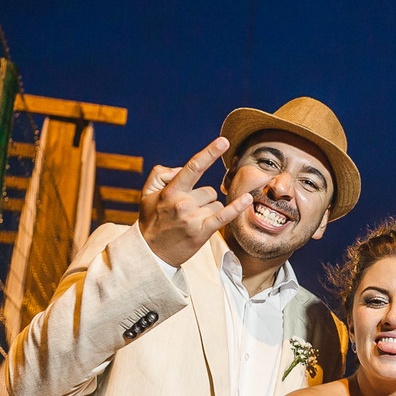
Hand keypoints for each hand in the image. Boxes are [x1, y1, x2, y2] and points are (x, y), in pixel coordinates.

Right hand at [138, 136, 251, 266]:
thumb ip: (160, 174)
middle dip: (202, 199)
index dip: (209, 153)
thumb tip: (179, 169)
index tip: (223, 141)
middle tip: (186, 214)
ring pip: (216, 203)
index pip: (193, 167)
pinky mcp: (202, 232)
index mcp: (170, 191)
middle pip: (209, 190)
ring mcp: (193, 217)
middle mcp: (182, 202)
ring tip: (192, 223)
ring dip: (209, 211)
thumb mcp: (147, 194)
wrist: (150, 254)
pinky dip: (236, 208)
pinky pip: (224, 215)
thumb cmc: (151, 221)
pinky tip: (248, 199)